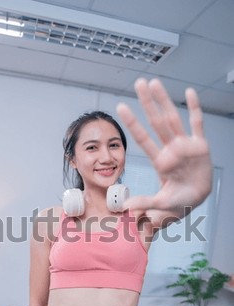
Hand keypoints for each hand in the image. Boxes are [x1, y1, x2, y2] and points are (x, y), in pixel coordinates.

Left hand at [117, 79, 211, 224]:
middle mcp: (170, 149)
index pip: (142, 139)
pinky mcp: (200, 146)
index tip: (120, 107)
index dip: (132, 123)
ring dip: (165, 100)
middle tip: (138, 83)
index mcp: (159, 161)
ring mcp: (185, 146)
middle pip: (156, 122)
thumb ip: (144, 202)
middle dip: (147, 103)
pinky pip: (197, 124)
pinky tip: (189, 93)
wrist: (197, 200)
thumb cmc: (177, 200)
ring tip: (155, 82)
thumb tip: (124, 207)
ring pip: (173, 118)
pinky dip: (194, 108)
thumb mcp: (160, 203)